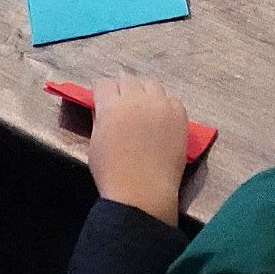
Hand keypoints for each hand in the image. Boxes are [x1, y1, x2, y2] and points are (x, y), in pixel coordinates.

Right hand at [86, 76, 190, 224]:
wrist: (143, 192)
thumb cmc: (112, 173)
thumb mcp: (95, 142)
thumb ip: (100, 118)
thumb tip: (103, 107)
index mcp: (111, 106)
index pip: (104, 83)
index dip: (103, 92)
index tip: (104, 101)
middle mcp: (136, 99)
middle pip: (128, 80)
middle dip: (123, 91)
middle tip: (124, 108)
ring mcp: (160, 105)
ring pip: (152, 86)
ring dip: (145, 95)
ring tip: (145, 112)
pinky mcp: (179, 114)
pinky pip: (171, 101)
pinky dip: (165, 107)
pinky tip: (161, 123)